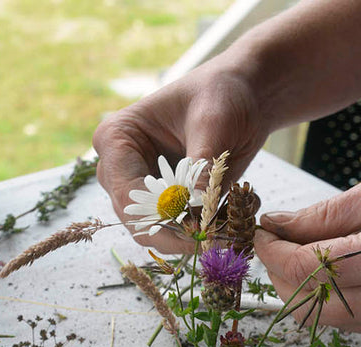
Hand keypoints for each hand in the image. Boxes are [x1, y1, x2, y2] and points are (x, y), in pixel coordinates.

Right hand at [92, 61, 268, 253]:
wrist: (244, 96)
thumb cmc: (221, 94)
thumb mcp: (213, 124)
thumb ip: (202, 165)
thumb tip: (196, 210)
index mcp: (116, 139)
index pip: (127, 194)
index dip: (160, 219)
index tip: (197, 231)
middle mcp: (119, 169)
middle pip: (138, 219)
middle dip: (177, 233)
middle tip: (215, 236)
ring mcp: (140, 187)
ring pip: (157, 231)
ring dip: (193, 235)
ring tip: (228, 224)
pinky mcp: (164, 202)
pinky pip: (176, 231)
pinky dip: (204, 230)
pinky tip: (229, 218)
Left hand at [254, 136, 360, 344]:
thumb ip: (326, 216)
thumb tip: (276, 227)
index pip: (307, 271)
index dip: (272, 254)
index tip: (261, 233)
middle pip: (313, 308)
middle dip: (285, 277)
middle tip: (280, 243)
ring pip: (336, 323)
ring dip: (313, 292)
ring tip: (314, 253)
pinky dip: (349, 301)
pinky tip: (358, 269)